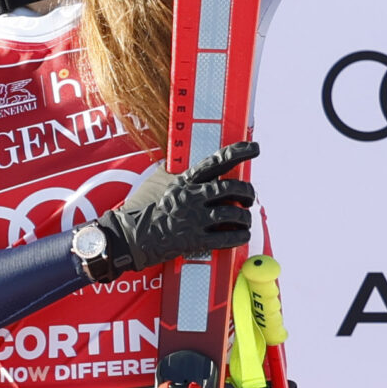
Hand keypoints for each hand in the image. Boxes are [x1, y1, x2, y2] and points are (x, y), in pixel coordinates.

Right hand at [86, 142, 258, 277]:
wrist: (131, 237)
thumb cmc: (147, 211)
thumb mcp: (163, 185)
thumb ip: (184, 178)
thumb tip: (199, 172)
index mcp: (186, 180)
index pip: (217, 160)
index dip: (239, 152)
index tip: (255, 148)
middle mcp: (192, 196)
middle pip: (232, 188)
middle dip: (247, 194)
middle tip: (247, 201)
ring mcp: (195, 218)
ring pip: (234, 214)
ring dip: (245, 218)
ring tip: (244, 222)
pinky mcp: (196, 240)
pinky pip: (228, 237)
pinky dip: (240, 236)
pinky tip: (241, 236)